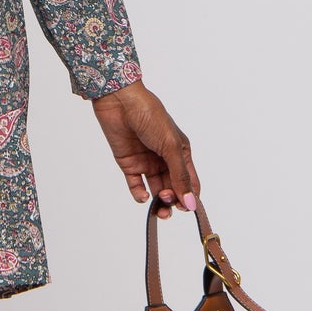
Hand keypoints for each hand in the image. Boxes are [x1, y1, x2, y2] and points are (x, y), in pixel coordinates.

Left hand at [91, 79, 199, 218]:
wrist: (120, 102)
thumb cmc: (151, 116)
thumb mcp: (170, 146)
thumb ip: (180, 175)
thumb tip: (190, 201)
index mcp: (181, 152)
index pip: (190, 181)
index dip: (190, 196)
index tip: (186, 208)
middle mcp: (165, 158)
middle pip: (173, 188)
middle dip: (172, 200)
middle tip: (167, 201)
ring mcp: (147, 161)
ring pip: (156, 189)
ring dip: (158, 201)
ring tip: (158, 207)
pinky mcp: (129, 163)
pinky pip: (136, 184)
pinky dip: (139, 194)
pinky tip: (143, 197)